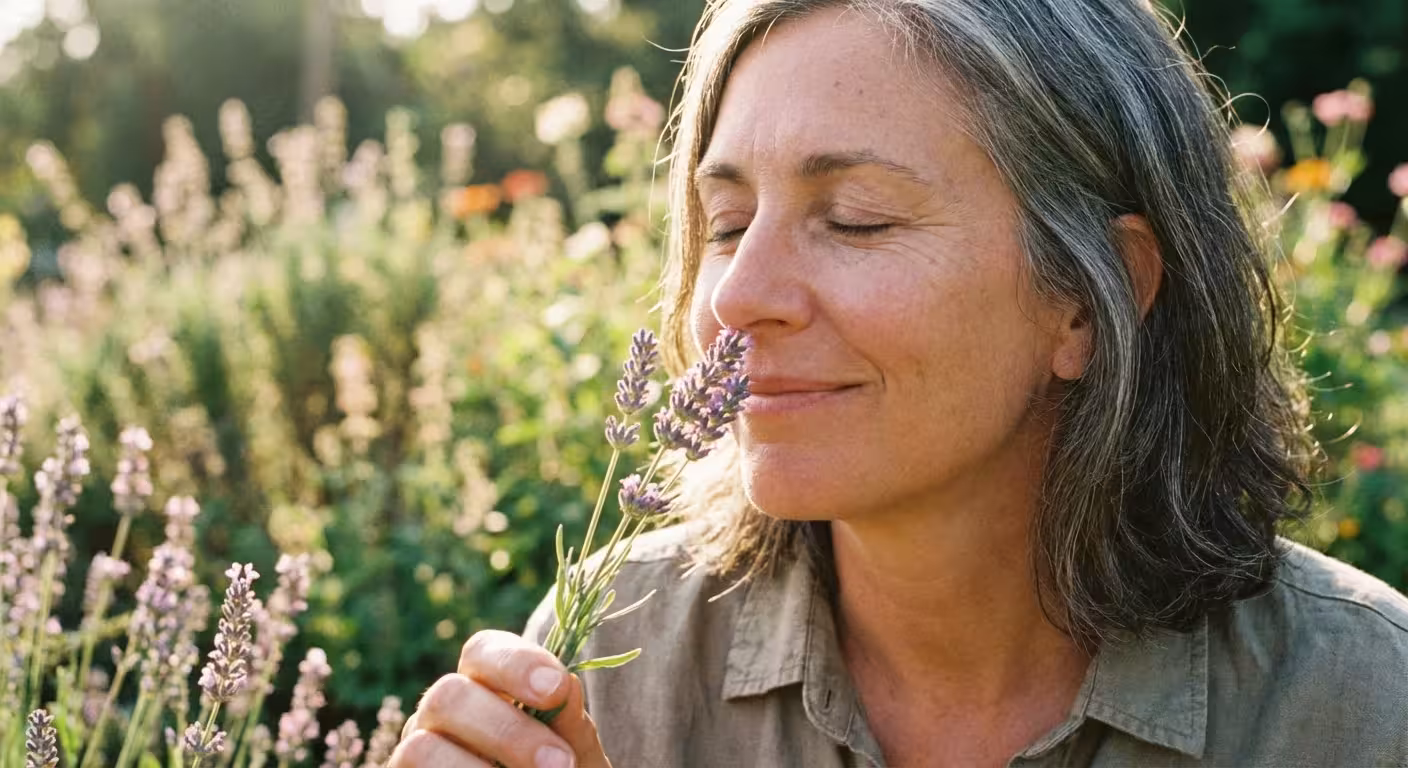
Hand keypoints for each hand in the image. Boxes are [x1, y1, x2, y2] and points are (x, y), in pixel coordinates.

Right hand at [389, 630, 611, 767]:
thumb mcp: (572, 753)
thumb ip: (570, 724)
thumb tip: (565, 684)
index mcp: (483, 685)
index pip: (483, 651)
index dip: (517, 663)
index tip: (557, 687)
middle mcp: (442, 711)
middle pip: (449, 694)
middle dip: (507, 730)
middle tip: (560, 762)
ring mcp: (417, 748)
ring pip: (422, 745)